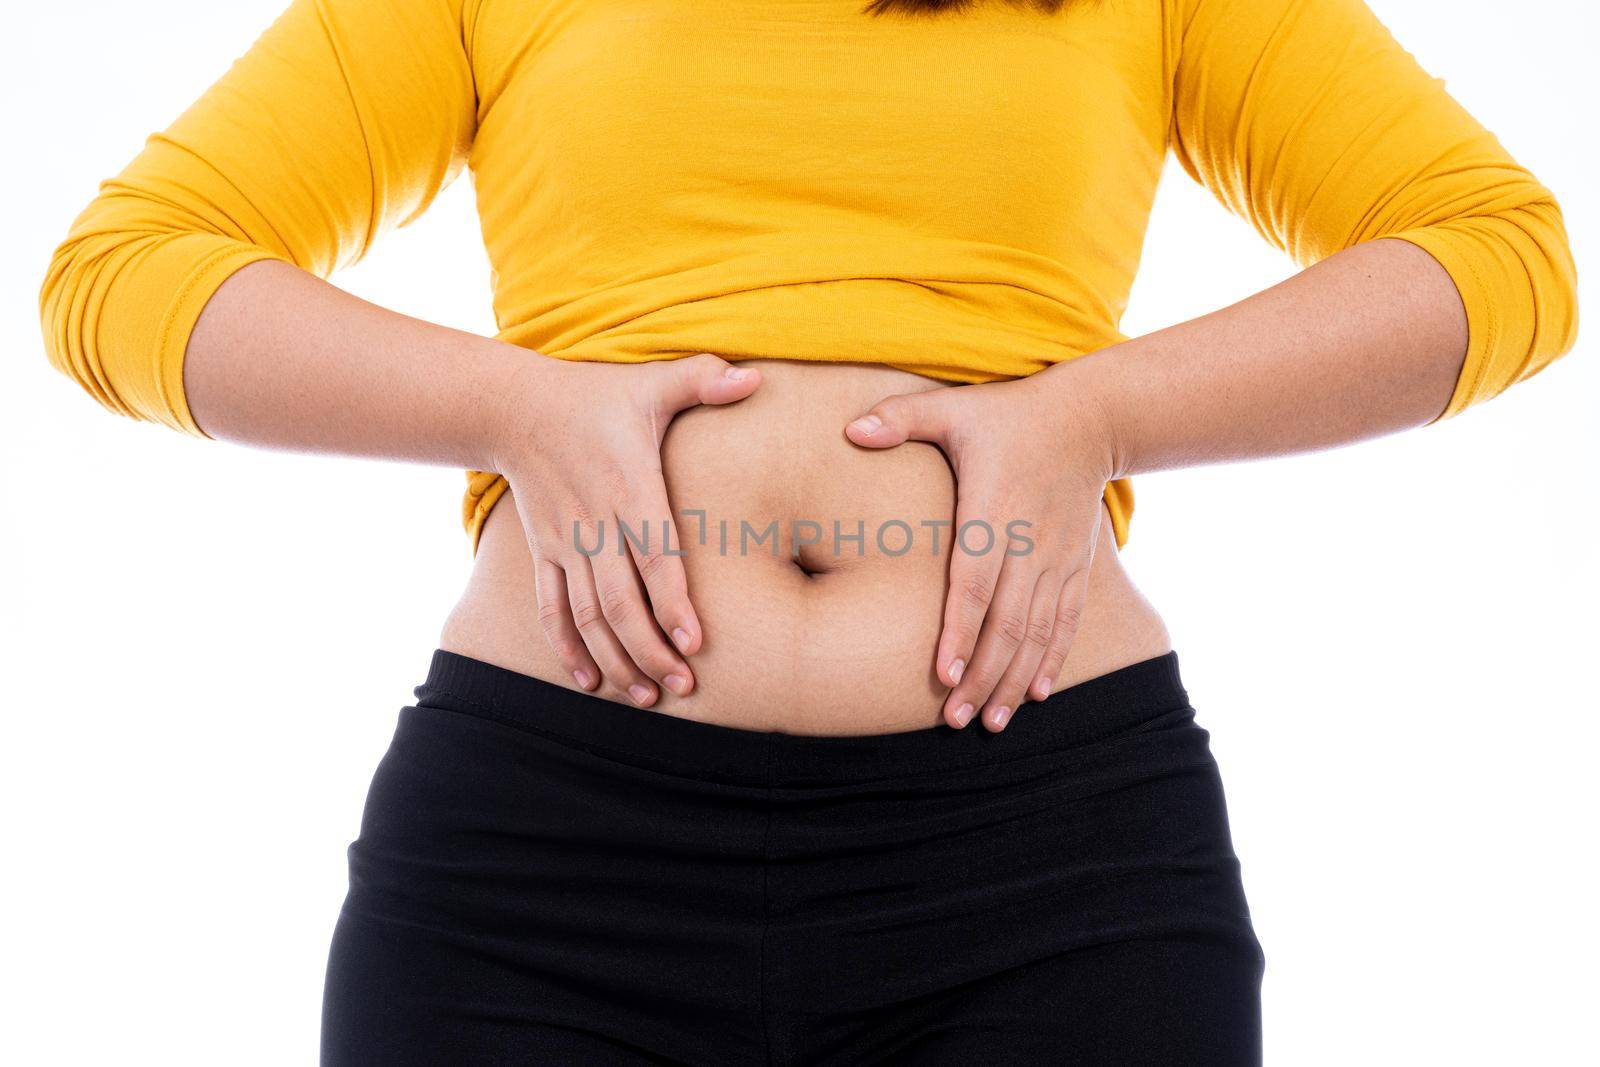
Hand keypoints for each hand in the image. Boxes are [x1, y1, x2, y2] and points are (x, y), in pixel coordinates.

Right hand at [489, 352, 760, 706]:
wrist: (515, 408)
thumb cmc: (597, 397)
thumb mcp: (651, 381)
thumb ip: (703, 380)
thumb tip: (755, 378)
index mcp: (629, 488)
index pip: (655, 555)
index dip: (673, 602)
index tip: (695, 643)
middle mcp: (595, 523)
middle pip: (621, 601)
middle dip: (650, 649)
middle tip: (683, 686)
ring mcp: (566, 543)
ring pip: (588, 616)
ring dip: (616, 659)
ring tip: (647, 696)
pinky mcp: (545, 553)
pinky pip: (551, 609)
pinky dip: (568, 648)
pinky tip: (590, 682)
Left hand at [844, 366, 1115, 731]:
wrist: (1090, 417)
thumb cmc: (1009, 414)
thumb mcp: (954, 407)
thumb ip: (900, 418)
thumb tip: (849, 430)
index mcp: (991, 511)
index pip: (973, 584)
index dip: (959, 633)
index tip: (944, 675)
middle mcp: (1027, 543)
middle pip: (1005, 623)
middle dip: (983, 676)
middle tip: (957, 720)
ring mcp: (1057, 558)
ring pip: (1036, 632)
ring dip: (1013, 680)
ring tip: (993, 722)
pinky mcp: (1077, 564)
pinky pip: (1066, 620)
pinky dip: (1052, 659)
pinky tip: (1036, 693)